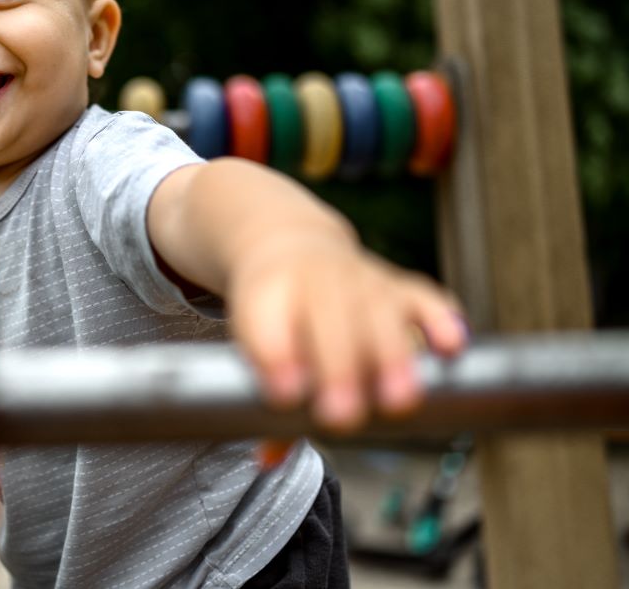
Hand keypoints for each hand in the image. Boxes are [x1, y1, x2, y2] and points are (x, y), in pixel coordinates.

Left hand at [228, 234, 467, 431]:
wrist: (290, 250)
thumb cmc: (276, 310)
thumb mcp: (254, 342)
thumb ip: (264, 400)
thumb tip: (272, 457)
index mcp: (269, 292)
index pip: (269, 321)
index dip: (275, 357)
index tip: (284, 396)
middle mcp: (317, 281)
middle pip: (330, 317)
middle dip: (338, 369)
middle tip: (341, 416)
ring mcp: (361, 279)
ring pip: (379, 310)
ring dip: (392, 357)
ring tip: (398, 401)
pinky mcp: (399, 285)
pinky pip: (426, 297)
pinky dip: (442, 321)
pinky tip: (452, 349)